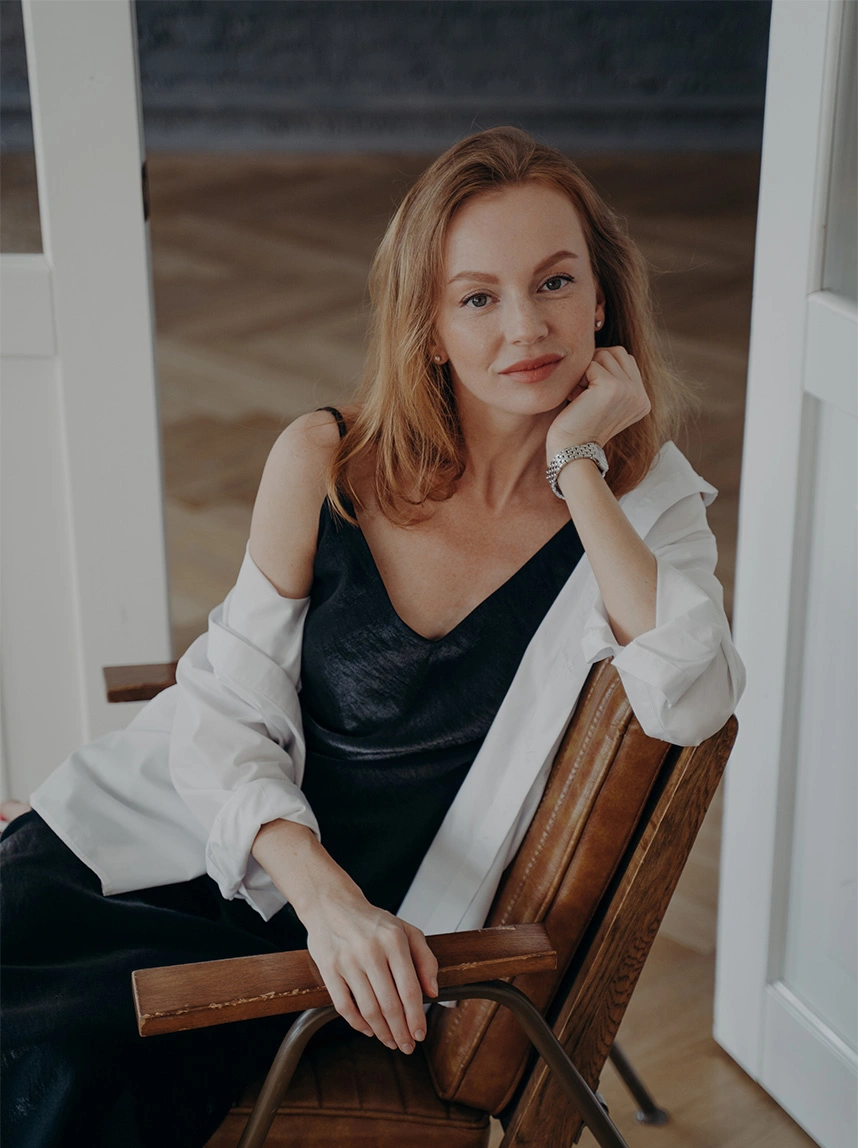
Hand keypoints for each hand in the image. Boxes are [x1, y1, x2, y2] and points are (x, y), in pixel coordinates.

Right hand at [301, 886, 438, 1053]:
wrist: (331, 904)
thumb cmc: (372, 922)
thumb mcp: (406, 930)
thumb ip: (425, 959)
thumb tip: (433, 992)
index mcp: (394, 939)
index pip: (410, 989)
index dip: (416, 1017)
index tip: (420, 1034)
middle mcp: (371, 950)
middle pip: (390, 1004)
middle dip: (401, 1031)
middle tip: (407, 1046)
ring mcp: (348, 960)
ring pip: (368, 1008)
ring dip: (382, 1032)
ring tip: (390, 1041)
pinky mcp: (328, 969)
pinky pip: (344, 1006)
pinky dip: (357, 1023)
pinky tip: (368, 1029)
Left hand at [546, 346, 650, 459]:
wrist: (572, 453)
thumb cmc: (579, 427)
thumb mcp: (603, 403)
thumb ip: (612, 380)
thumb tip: (602, 350)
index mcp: (642, 400)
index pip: (624, 359)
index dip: (601, 368)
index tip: (589, 395)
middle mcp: (640, 395)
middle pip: (616, 352)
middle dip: (595, 365)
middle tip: (583, 391)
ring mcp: (629, 391)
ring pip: (604, 354)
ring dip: (585, 372)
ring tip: (580, 396)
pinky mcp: (613, 388)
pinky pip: (591, 364)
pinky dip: (578, 379)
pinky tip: (576, 398)